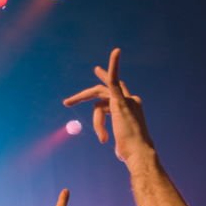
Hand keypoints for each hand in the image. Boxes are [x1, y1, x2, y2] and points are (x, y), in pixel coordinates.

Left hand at [63, 48, 153, 163]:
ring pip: (98, 102)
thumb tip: (121, 153)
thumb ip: (121, 144)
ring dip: (93, 117)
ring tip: (89, 125)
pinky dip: (114, 65)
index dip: (100, 98)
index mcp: (132, 108)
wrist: (138, 152)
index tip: (87, 94)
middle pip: (101, 94)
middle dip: (83, 96)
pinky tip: (116, 52)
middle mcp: (131, 100)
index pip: (112, 99)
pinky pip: (114, 80)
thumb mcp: (124, 147)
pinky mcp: (120, 101)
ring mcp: (127, 99)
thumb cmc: (132, 154)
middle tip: (67, 102)